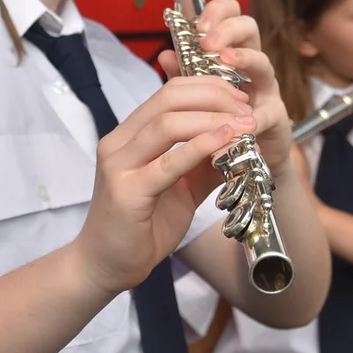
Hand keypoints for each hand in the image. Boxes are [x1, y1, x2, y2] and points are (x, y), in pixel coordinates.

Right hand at [74, 75, 257, 294]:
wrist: (106, 266)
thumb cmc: (142, 226)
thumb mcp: (181, 186)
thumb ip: (203, 161)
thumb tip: (240, 139)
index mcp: (129, 135)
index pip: (168, 91)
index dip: (207, 86)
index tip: (239, 97)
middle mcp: (118, 143)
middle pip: (168, 98)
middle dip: (213, 95)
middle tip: (246, 107)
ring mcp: (119, 165)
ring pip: (167, 123)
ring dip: (213, 118)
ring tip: (245, 124)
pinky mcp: (127, 192)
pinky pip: (168, 163)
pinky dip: (201, 146)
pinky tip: (226, 141)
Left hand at [157, 0, 292, 175]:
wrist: (248, 165)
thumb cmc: (222, 125)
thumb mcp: (199, 100)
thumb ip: (185, 78)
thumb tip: (164, 55)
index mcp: (231, 55)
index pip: (229, 16)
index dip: (217, 12)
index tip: (198, 24)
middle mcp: (252, 67)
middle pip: (250, 28)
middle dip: (228, 29)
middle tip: (207, 41)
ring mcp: (267, 91)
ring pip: (263, 63)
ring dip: (245, 58)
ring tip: (226, 59)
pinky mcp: (277, 119)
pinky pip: (269, 113)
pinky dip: (256, 117)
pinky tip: (245, 121)